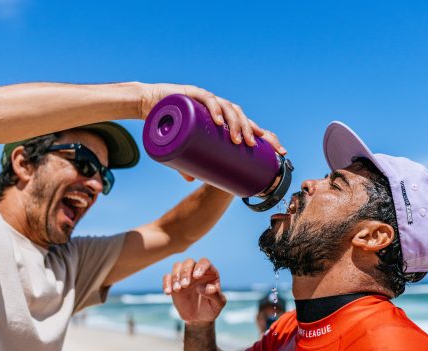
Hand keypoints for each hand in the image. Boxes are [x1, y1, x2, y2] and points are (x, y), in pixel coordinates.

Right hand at [139, 83, 285, 155]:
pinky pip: (207, 99)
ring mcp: (207, 99)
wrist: (147, 103)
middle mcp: (219, 107)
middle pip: (243, 117)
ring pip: (228, 108)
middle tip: (254, 147)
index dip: (267, 138)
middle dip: (253, 131)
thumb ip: (186, 163)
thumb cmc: (168, 123)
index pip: (250, 126)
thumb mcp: (180, 147)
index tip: (280, 152)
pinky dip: (213, 109)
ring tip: (237, 140)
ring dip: (235, 123)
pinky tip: (219, 119)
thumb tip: (192, 180)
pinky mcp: (192, 94)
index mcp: (222, 119)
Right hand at [163, 258, 225, 324]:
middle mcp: (196, 271)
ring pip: (177, 266)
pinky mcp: (174, 283)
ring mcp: (184, 276)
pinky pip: (167, 277)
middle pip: (189, 262)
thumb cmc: (211, 308)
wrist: (198, 318)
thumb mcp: (218, 304)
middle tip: (185, 285)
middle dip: (186, 272)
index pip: (204, 262)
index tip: (196, 276)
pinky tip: (168, 292)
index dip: (200, 267)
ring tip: (177, 289)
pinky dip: (166, 283)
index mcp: (210, 273)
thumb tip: (204, 287)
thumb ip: (215, 295)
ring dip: (176, 276)